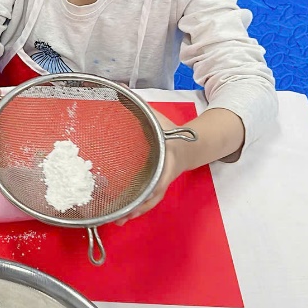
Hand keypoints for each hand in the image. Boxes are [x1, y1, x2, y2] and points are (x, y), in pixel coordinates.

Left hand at [113, 109, 193, 225]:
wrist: (189, 145)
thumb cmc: (169, 131)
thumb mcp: (156, 117)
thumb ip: (139, 105)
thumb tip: (120, 87)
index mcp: (167, 156)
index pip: (162, 173)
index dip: (154, 185)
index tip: (143, 194)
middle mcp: (164, 173)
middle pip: (153, 193)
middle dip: (139, 205)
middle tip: (123, 215)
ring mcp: (159, 183)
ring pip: (149, 201)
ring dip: (135, 212)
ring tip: (118, 220)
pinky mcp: (153, 187)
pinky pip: (145, 200)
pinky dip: (134, 209)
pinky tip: (120, 216)